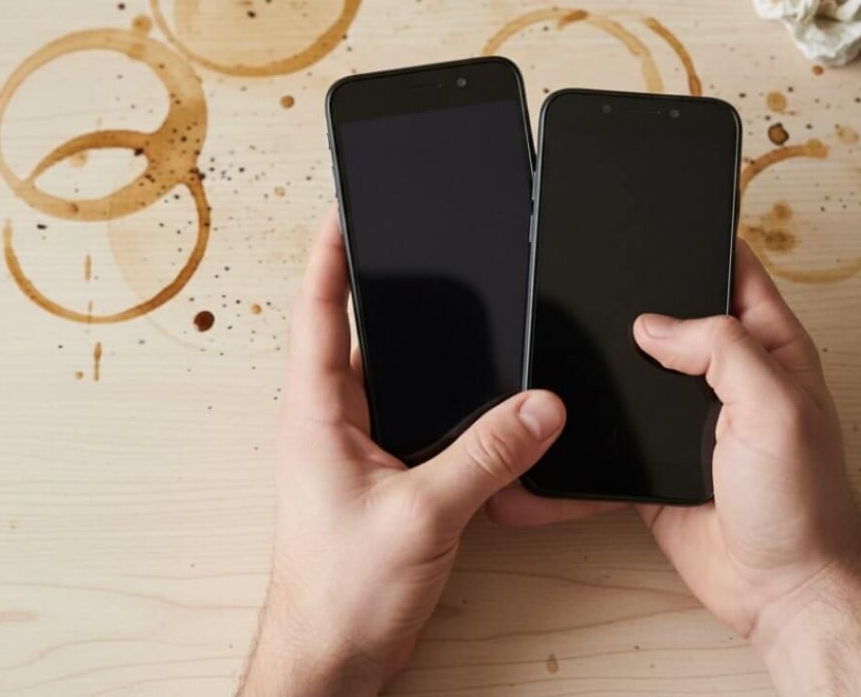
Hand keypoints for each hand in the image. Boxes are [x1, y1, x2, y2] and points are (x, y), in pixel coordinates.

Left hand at [237, 209, 566, 696]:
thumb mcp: (423, 514)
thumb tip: (541, 406)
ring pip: (390, 375)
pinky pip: (411, 414)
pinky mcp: (380, 472)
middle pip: (357, 332)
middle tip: (415, 242)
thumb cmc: (341, 593)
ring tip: (453, 307)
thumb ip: (487, 456)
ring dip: (417, 345)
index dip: (330, 254)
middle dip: (385, 286)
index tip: (345, 208)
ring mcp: (355, 446)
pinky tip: (472, 393)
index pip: (319, 310)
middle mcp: (332, 419)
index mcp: (318, 411)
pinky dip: (439, 395)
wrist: (330, 660)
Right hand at [491, 240, 860, 694]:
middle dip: (636, 296)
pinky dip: (590, 422)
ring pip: (638, 366)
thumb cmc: (804, 502)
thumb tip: (653, 324)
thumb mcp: (775, 407)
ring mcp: (689, 413)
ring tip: (566, 338)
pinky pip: (616, 426)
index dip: (701, 240)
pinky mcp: (655, 455)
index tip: (659, 216)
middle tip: (592, 275)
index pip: (734, 270)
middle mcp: (727, 374)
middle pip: (674, 312)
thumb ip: (721, 349)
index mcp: (768, 346)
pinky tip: (561, 414)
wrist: (777, 589)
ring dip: (608, 359)